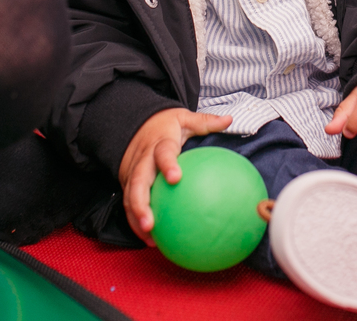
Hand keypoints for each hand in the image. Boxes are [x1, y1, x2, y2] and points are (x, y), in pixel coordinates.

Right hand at [118, 107, 231, 244]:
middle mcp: (142, 159)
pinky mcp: (126, 181)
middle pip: (137, 182)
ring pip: (129, 196)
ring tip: (149, 238)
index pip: (162, 153)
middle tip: (150, 223)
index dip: (167, 165)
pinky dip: (136, 221)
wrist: (134, 122)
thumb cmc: (164, 124)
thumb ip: (205, 122)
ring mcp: (131, 172)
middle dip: (140, 204)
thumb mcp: (184, 118)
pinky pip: (128, 203)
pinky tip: (151, 239)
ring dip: (136, 218)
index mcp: (159, 143)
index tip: (175, 178)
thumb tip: (230, 119)